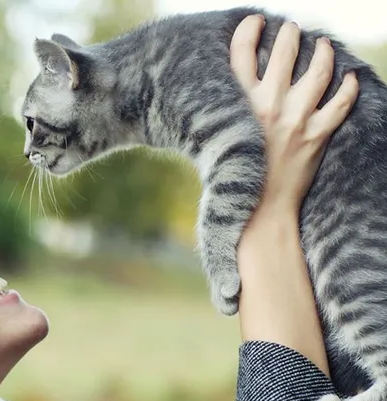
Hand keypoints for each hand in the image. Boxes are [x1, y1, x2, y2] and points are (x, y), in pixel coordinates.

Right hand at [229, 15, 358, 213]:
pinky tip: (350, 79)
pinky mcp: (316, 137)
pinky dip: (349, 89)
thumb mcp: (216, 142)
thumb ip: (224, 116)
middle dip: (290, 34)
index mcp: (237, 106)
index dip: (248, 31)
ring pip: (317, 72)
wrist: (258, 212)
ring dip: (323, 53)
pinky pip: (340, 104)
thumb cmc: (232, 179)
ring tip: (323, 45)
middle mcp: (267, 106)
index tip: (255, 22)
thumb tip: (229, 94)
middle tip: (292, 29)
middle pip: (284, 53)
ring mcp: (295, 120)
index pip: (241, 53)